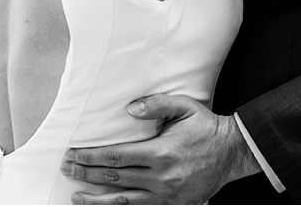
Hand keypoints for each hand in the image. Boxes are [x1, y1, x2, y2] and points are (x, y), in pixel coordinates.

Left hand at [59, 95, 260, 203]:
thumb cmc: (205, 127)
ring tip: (77, 196)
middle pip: (115, 179)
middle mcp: (162, 178)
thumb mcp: (183, 106)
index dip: (91, 158)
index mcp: (161, 153)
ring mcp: (168, 196)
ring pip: (125, 201)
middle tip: (67, 170)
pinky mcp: (175, 205)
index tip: (73, 155)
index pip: (115, 158)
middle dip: (87, 175)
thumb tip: (130, 108)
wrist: (233, 152)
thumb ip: (156, 104)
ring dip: (97, 200)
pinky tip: (106, 206)